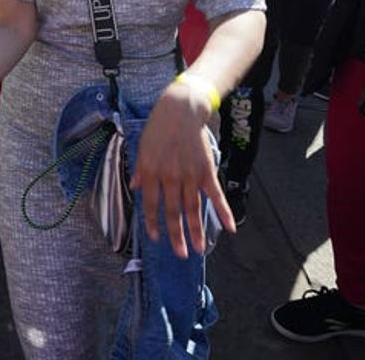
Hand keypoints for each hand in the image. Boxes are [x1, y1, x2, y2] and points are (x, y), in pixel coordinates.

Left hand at [129, 81, 233, 258]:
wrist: (180, 110)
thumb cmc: (158, 128)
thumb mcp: (142, 148)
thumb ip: (140, 170)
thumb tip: (134, 187)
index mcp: (151, 172)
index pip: (150, 204)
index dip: (153, 222)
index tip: (156, 238)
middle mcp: (170, 177)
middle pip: (173, 211)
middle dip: (176, 235)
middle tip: (180, 254)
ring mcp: (189, 175)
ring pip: (193, 208)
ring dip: (196, 230)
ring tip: (200, 249)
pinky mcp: (206, 171)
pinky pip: (215, 195)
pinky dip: (224, 211)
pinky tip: (230, 228)